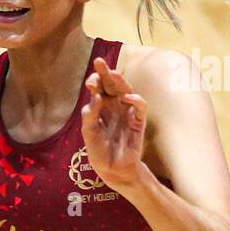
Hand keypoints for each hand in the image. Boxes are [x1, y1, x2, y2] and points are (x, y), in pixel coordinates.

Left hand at [81, 56, 147, 190]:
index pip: (98, 88)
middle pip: (112, 85)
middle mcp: (114, 106)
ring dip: (120, 81)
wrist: (111, 168)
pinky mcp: (138, 121)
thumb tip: (96, 96)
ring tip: (113, 74)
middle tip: (99, 62)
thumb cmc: (98, 149)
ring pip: (127, 90)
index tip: (90, 82)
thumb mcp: (88, 132)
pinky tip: (127, 97)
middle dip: (106, 73)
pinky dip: (136, 100)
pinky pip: (140, 107)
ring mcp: (127, 112)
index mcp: (100, 106)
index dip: (95, 81)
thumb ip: (90, 115)